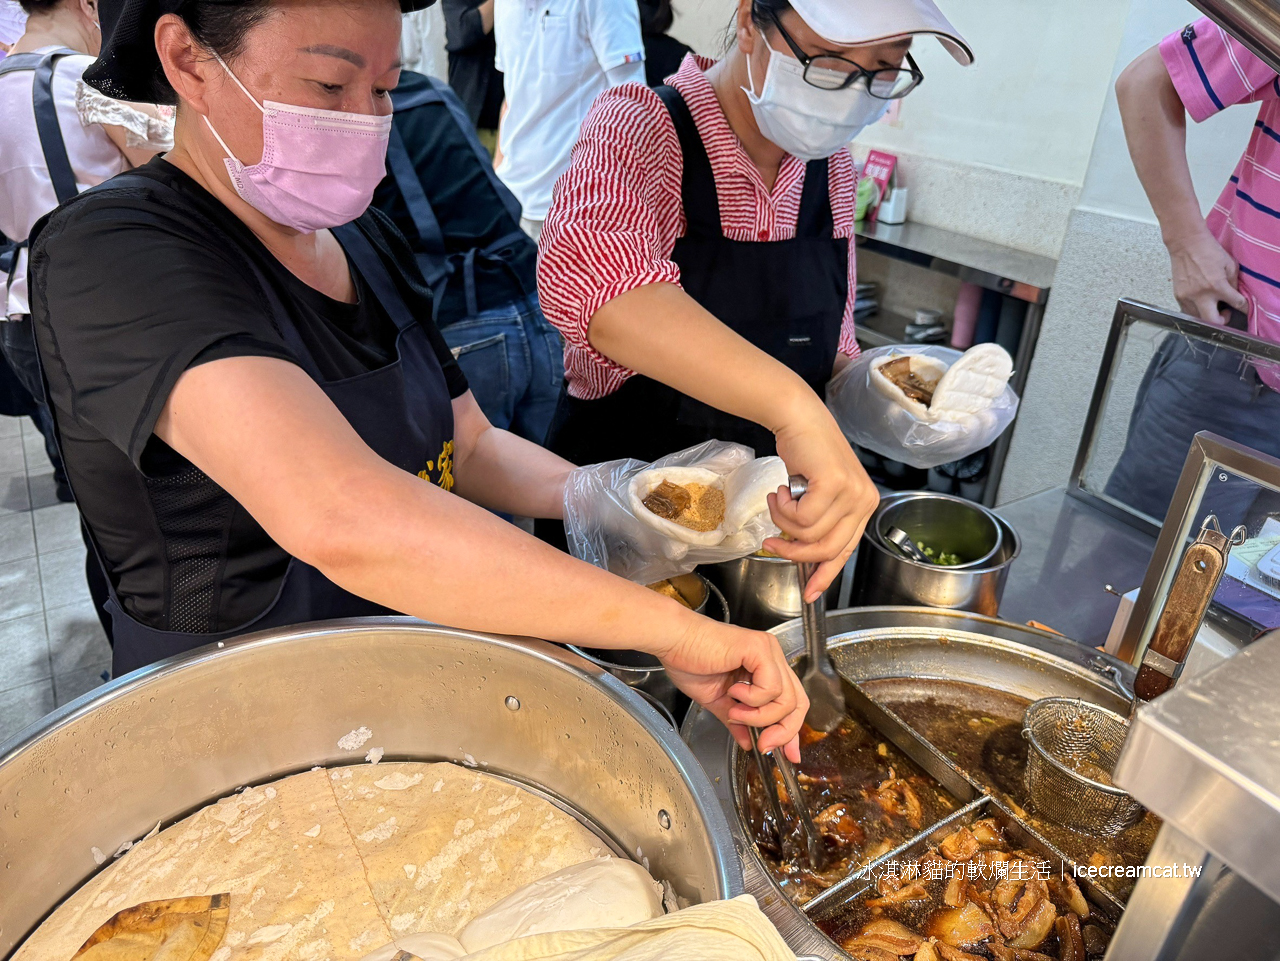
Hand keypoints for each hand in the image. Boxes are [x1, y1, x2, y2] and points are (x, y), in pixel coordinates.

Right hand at [654, 616, 807, 760]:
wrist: (672, 641)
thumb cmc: (688, 660)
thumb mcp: (717, 701)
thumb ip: (737, 721)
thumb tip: (748, 742)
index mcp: (764, 667)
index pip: (792, 702)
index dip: (791, 731)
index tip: (788, 754)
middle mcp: (772, 657)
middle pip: (798, 703)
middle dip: (783, 731)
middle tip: (762, 744)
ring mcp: (768, 651)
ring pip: (787, 699)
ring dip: (760, 715)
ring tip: (735, 711)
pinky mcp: (760, 649)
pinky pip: (772, 687)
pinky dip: (753, 699)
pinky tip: (733, 691)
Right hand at [764, 400, 878, 601]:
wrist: (799, 418)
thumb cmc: (805, 453)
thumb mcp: (816, 494)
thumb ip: (817, 523)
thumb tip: (801, 556)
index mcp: (864, 507)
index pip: (845, 551)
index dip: (825, 575)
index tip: (809, 594)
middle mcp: (864, 501)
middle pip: (827, 549)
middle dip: (793, 551)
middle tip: (771, 542)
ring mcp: (852, 492)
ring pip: (809, 534)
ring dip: (782, 521)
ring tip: (777, 500)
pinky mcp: (835, 484)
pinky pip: (801, 518)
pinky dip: (782, 508)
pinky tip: (780, 490)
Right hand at [1168, 228, 1247, 323]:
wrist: (1186, 244)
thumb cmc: (1209, 251)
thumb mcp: (1229, 264)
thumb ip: (1233, 282)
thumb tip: (1235, 296)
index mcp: (1217, 286)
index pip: (1236, 304)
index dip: (1243, 307)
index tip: (1243, 307)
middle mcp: (1201, 295)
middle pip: (1212, 322)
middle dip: (1222, 321)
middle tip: (1225, 313)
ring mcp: (1187, 297)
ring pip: (1199, 319)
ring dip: (1208, 316)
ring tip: (1212, 306)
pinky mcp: (1178, 296)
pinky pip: (1188, 311)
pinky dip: (1197, 310)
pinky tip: (1202, 301)